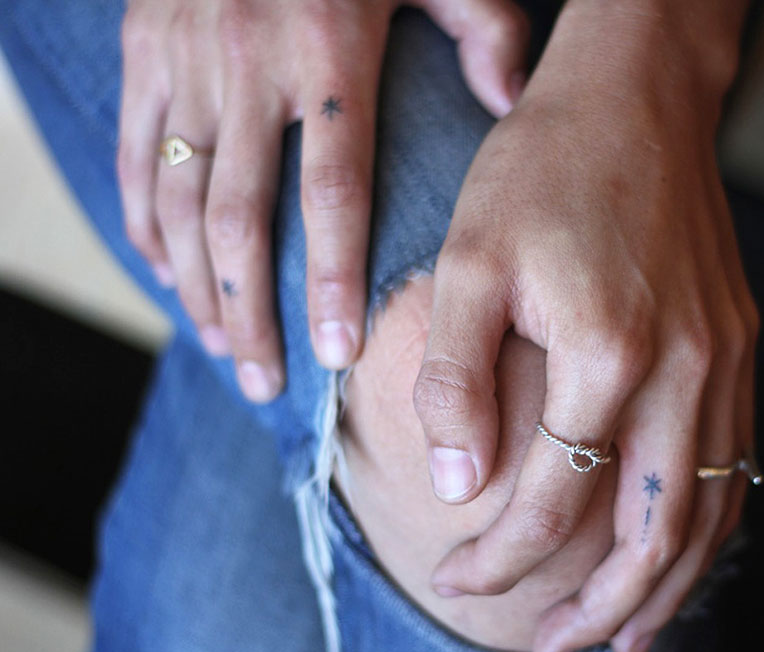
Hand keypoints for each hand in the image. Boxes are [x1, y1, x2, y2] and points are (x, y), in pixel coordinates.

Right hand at [117, 0, 529, 400]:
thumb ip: (479, 27)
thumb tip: (512, 101)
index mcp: (326, 50)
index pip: (331, 190)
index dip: (334, 279)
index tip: (340, 354)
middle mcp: (246, 66)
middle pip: (241, 221)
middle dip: (251, 313)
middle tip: (267, 384)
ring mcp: (183, 62)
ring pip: (179, 203)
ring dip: (196, 288)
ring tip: (222, 350)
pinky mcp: (141, 54)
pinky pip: (131, 159)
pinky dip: (142, 228)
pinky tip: (167, 280)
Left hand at [412, 0, 756, 651]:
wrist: (633, 99)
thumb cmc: (541, 170)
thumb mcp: (468, 262)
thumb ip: (459, 379)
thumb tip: (458, 485)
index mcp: (608, 351)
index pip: (552, 499)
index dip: (500, 556)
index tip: (458, 578)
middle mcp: (684, 367)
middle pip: (653, 533)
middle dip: (599, 609)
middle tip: (552, 649)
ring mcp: (723, 358)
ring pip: (710, 511)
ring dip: (664, 585)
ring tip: (619, 633)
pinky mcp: (735, 343)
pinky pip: (733, 461)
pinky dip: (704, 524)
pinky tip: (672, 548)